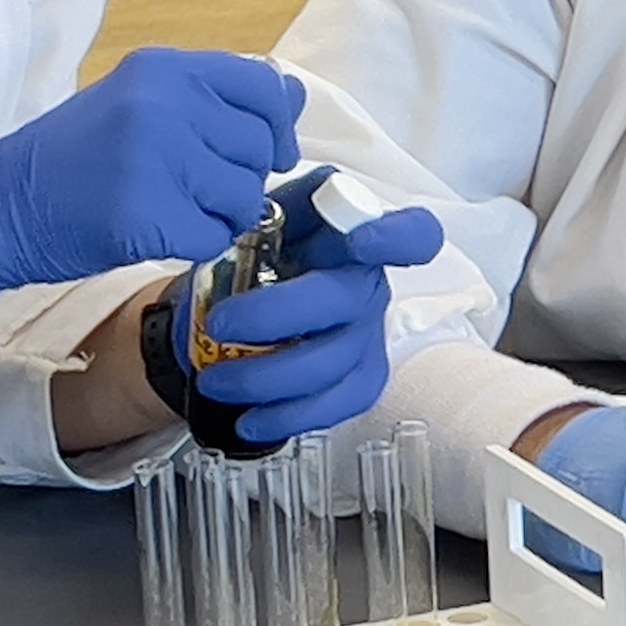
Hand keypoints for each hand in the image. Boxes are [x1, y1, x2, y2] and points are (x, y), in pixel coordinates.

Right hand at [0, 50, 302, 316]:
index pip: (265, 87)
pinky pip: (212, 238)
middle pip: (258, 149)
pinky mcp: (145, 214)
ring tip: (170, 209)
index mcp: (164, 68)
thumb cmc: (73, 158)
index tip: (269, 153)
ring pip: (243, 197)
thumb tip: (296, 95)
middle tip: (195, 191)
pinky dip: (194, 245)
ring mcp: (154, 158)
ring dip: (219, 215)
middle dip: (241, 180)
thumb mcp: (143, 104)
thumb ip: (216, 99)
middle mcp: (162, 104)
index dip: (277, 126)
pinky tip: (156, 233)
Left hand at [182, 170, 447, 444]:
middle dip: (273, 317)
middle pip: (342, 301)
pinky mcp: (360, 379)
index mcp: (351, 231)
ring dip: (263, 377)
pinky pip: (335, 406)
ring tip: (214, 380)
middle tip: (218, 324)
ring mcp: (368, 334)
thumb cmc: (254, 254)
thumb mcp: (255, 216)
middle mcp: (368, 283)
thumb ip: (258, 206)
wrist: (235, 302)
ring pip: (331, 363)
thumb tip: (237, 207)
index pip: (410, 231)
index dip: (395, 237)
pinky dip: (286, 416)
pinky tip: (251, 419)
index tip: (358, 242)